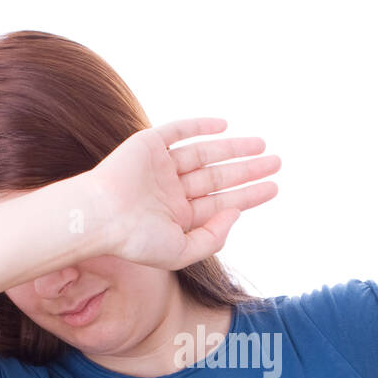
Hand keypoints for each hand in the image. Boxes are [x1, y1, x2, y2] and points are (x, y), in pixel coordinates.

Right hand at [88, 118, 280, 270]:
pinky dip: (200, 126)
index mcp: (179, 217)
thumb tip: (236, 214)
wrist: (100, 216)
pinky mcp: (147, 145)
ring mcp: (160, 167)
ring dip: (232, 148)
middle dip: (248, 170)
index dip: (250, 195)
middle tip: (277, 162)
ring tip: (262, 145)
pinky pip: (178, 131)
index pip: (221, 203)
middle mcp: (172, 191)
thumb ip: (212, 238)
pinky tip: (226, 125)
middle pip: (218, 178)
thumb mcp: (181, 252)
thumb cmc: (135, 241)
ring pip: (204, 154)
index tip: (274, 187)